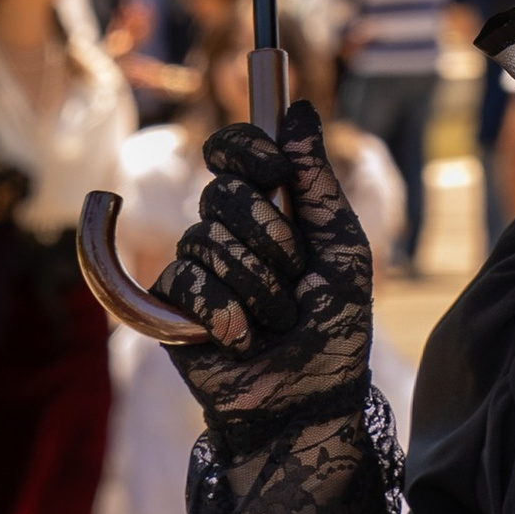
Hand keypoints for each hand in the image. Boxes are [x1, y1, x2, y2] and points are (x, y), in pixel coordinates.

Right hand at [158, 103, 372, 439]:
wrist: (309, 403)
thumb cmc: (335, 331)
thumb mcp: (342, 250)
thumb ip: (318, 182)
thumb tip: (297, 110)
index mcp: (270, 212)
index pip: (232, 152)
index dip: (243, 147)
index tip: (272, 166)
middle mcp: (228, 233)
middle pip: (222, 192)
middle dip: (269, 237)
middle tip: (295, 278)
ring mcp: (197, 268)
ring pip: (207, 240)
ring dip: (256, 286)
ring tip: (275, 322)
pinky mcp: (172, 306)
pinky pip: (185, 281)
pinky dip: (224, 312)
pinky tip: (241, 339)